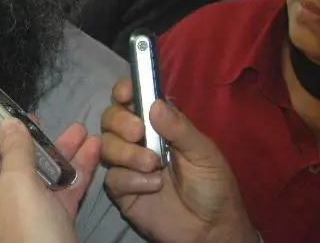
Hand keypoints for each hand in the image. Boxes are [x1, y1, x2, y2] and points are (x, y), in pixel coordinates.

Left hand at [0, 111, 100, 242]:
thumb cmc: (27, 234)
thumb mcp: (17, 186)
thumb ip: (14, 151)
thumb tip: (10, 124)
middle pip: (3, 163)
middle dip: (24, 138)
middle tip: (37, 117)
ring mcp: (23, 217)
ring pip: (37, 176)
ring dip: (58, 152)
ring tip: (80, 131)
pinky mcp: (50, 227)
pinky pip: (60, 193)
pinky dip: (75, 173)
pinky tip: (93, 152)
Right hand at [101, 79, 258, 242]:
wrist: (211, 230)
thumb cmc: (213, 186)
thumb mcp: (204, 153)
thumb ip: (180, 128)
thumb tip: (155, 103)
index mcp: (159, 125)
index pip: (133, 99)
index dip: (124, 91)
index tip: (125, 93)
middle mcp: (138, 140)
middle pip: (111, 118)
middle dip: (120, 121)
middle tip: (139, 133)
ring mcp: (127, 164)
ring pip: (106, 145)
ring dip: (127, 152)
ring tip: (153, 165)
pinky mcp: (122, 190)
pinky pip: (112, 176)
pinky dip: (131, 179)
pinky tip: (152, 186)